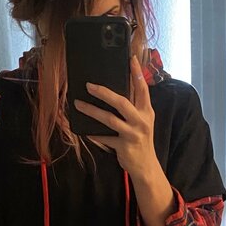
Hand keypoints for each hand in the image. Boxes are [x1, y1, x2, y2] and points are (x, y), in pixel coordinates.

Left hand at [73, 55, 156, 176]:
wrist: (146, 166)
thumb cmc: (140, 140)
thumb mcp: (142, 122)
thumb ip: (133, 107)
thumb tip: (113, 92)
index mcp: (147, 111)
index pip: (142, 88)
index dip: (137, 73)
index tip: (132, 58)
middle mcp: (141, 121)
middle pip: (121, 102)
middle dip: (104, 93)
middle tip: (89, 85)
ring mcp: (133, 134)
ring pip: (109, 119)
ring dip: (92, 111)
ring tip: (78, 104)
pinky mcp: (124, 147)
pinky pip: (105, 138)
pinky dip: (94, 134)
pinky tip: (84, 130)